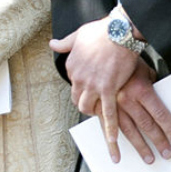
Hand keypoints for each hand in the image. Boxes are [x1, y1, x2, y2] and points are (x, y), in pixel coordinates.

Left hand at [51, 19, 140, 157]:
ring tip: (103, 119)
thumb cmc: (100, 31)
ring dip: (94, 113)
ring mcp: (93, 85)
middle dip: (85, 103)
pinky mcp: (108, 90)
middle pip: (77, 99)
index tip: (90, 89)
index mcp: (72, 66)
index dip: (82, 88)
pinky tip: (112, 140)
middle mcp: (79, 77)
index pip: (73, 84)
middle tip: (96, 106)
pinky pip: (108, 113)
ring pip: (87, 107)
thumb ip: (64, 43)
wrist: (118, 32)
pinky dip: (110, 128)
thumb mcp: (77, 35)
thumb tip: (53, 44)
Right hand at [107, 60, 170, 163]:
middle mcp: (127, 98)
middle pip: (147, 125)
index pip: (160, 114)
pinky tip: (116, 156)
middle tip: (167, 153)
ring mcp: (112, 104)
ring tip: (150, 158)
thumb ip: (152, 86)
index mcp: (140, 89)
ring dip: (140, 147)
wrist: (102, 48)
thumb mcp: (144, 70)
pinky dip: (112, 144)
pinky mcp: (100, 107)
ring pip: (129, 131)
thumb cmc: (125, 59)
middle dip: (159, 141)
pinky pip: (107, 129)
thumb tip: (161, 100)